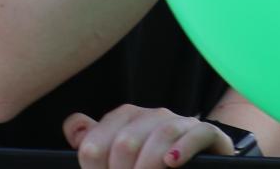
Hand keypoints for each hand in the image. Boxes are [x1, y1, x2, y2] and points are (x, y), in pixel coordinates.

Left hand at [62, 104, 234, 168]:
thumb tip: (72, 123)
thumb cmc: (150, 164)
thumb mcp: (118, 157)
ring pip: (161, 135)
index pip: (95, 144)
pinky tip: (172, 163)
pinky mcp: (207, 133)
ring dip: (149, 166)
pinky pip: (197, 134)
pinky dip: (183, 149)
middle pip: (125, 141)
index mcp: (125, 118)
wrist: (194, 166)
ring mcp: (181, 122)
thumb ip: (94, 141)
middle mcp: (152, 115)